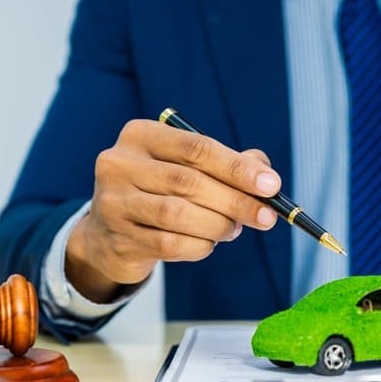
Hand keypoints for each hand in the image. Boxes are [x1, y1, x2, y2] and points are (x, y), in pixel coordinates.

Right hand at [65, 119, 280, 301]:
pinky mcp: (118, 237)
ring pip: (178, 214)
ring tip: (232, 229)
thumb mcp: (185, 167)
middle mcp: (119, 164)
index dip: (237, 167)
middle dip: (235, 201)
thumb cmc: (158, 192)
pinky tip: (208, 244)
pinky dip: (199, 246)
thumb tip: (266, 177)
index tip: (271, 185)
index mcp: (140, 135)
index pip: (195, 147)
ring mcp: (113, 202)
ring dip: (217, 225)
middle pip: (188, 181)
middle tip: (265, 216)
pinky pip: (169, 244)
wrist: (109, 233)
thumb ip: (227, 165)